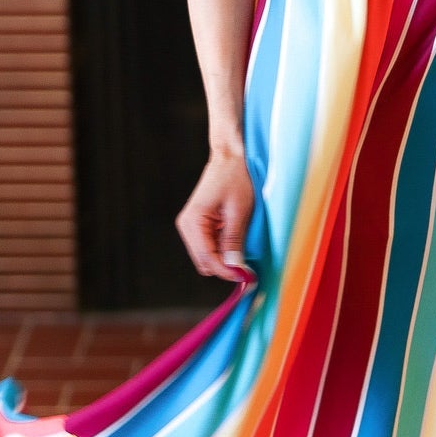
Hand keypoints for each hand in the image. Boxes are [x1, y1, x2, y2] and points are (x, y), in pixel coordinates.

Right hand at [175, 149, 256, 280]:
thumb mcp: (239, 212)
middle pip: (204, 262)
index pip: (207, 258)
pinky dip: (222, 249)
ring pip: (206, 257)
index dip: (226, 271)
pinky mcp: (198, 225)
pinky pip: (209, 246)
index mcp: (193, 221)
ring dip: (224, 258)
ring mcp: (191, 226)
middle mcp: (187, 226)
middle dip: (225, 267)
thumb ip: (234, 241)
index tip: (246, 279)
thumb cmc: (235, 178)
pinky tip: (235, 240)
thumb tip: (235, 269)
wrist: (230, 157)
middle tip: (248, 269)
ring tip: (243, 250)